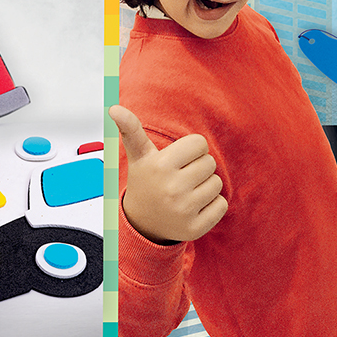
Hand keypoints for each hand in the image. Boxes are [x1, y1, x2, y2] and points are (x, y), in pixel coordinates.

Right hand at [110, 105, 226, 243]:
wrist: (142, 223)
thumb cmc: (146, 181)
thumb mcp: (139, 155)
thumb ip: (130, 129)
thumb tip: (114, 107)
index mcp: (160, 166)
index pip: (200, 143)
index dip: (191, 150)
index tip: (178, 160)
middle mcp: (172, 189)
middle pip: (210, 163)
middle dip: (198, 167)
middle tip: (181, 177)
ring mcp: (183, 211)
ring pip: (217, 183)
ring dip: (206, 186)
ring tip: (186, 191)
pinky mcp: (195, 229)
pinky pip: (222, 205)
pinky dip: (212, 205)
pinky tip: (194, 207)